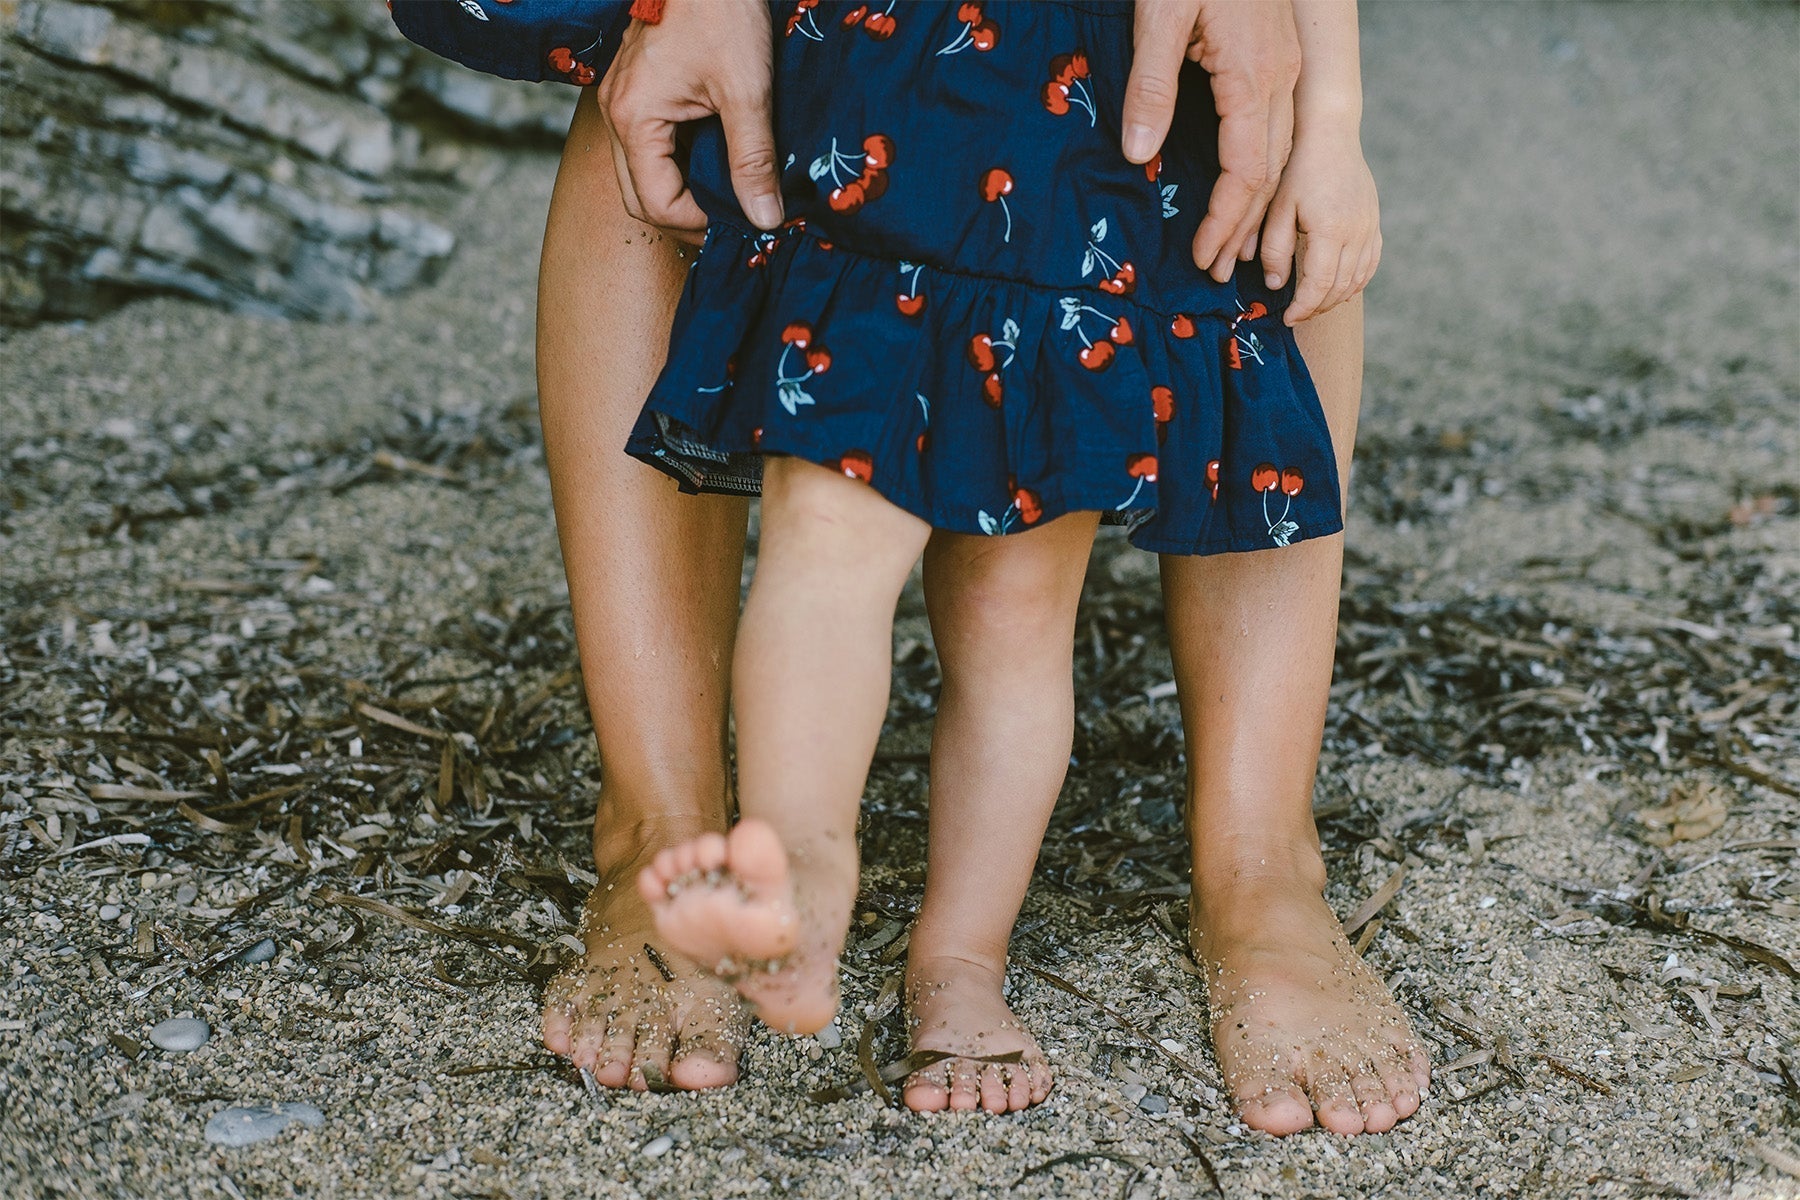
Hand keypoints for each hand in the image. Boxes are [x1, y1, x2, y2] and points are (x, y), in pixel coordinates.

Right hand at [596, 0, 782, 238]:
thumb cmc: (721, 12)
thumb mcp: (746, 90)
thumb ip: (753, 159)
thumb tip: (764, 218)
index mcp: (635, 119)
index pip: (655, 203)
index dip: (697, 224)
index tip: (739, 222)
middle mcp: (616, 114)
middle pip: (638, 197)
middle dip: (683, 218)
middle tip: (730, 222)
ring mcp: (621, 101)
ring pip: (639, 174)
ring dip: (678, 193)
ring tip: (725, 196)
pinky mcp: (634, 91)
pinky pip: (646, 146)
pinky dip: (676, 164)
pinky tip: (712, 162)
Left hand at [1122, 0, 1300, 280]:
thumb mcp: (1157, 17)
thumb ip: (1149, 86)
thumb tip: (1138, 155)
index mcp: (1255, 77)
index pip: (1248, 171)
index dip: (1226, 221)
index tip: (1202, 256)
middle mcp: (1281, 80)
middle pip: (1270, 173)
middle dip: (1243, 228)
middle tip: (1216, 272)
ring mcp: (1286, 70)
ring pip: (1280, 153)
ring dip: (1256, 206)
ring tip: (1233, 247)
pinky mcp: (1279, 60)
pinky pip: (1278, 129)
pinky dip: (1262, 170)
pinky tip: (1245, 190)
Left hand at [1259, 129, 1379, 324]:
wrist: (1331, 135)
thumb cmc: (1297, 169)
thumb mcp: (1278, 208)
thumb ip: (1275, 249)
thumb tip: (1276, 285)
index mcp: (1330, 229)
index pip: (1318, 284)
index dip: (1302, 308)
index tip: (1286, 319)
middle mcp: (1357, 231)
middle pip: (1339, 287)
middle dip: (1316, 307)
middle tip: (1296, 316)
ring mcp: (1370, 227)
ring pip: (1357, 279)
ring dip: (1335, 298)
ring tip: (1313, 305)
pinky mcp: (1374, 222)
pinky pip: (1370, 263)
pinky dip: (1356, 282)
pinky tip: (1339, 288)